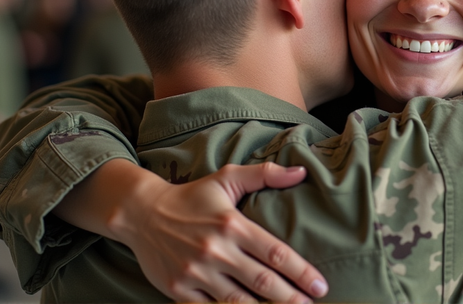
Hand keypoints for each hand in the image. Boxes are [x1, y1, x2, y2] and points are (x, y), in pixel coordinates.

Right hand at [110, 162, 328, 302]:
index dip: (301, 272)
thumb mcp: (226, 178)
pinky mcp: (179, 290)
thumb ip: (265, 174)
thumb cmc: (191, 197)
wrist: (141, 213)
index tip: (320, 285)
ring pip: (238, 302)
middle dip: (291, 298)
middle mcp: (216, 250)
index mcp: (232, 225)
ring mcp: (197, 273)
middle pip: (263, 282)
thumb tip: (302, 172)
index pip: (275, 253)